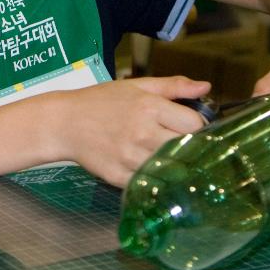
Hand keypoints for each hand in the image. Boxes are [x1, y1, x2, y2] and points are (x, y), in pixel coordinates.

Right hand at [54, 76, 210, 188]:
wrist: (64, 123)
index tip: (188, 127)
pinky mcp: (120, 177)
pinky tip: (148, 169)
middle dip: (188, 146)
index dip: (196, 125)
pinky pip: (150, 184)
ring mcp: (131, 157)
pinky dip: (153, 179)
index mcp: (150, 107)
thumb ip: (173, 86)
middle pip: (187, 148)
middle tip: (179, 143)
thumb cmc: (101, 101)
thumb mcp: (137, 86)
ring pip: (171, 169)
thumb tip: (205, 88)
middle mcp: (143, 133)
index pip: (195, 124)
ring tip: (162, 155)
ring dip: (172, 164)